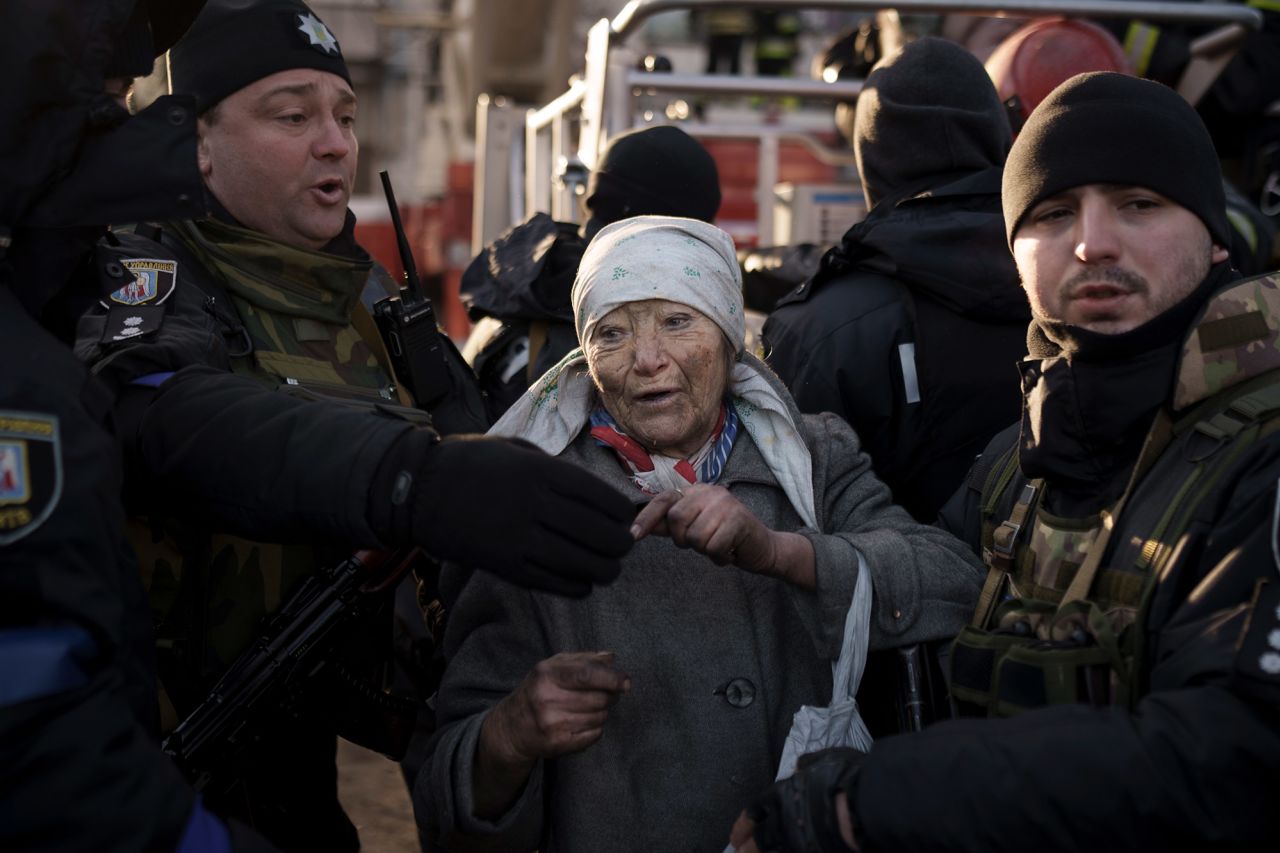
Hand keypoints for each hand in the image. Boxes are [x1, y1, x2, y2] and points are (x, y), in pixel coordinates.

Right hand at [403, 435, 634, 595]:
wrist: (418, 490)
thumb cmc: (471, 463)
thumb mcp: (515, 448)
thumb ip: (554, 467)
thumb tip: (592, 491)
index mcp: (542, 472)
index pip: (601, 498)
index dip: (622, 512)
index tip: (628, 518)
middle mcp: (535, 505)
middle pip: (599, 534)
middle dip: (621, 544)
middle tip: (623, 546)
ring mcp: (520, 539)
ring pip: (583, 564)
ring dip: (605, 570)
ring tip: (609, 568)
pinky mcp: (505, 566)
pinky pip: (554, 583)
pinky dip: (578, 586)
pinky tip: (584, 583)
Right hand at [473, 651, 628, 818]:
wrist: (511, 728)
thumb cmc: (538, 690)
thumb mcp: (553, 667)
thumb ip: (583, 660)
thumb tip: (611, 658)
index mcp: (547, 674)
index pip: (587, 675)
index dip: (611, 678)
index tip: (626, 682)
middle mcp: (547, 699)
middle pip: (598, 698)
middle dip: (610, 696)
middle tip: (607, 694)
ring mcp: (551, 724)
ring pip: (599, 717)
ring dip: (602, 712)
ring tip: (590, 708)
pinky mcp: (556, 745)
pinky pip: (593, 736)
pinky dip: (596, 729)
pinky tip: (583, 723)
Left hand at [631, 485, 814, 587]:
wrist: (762, 548)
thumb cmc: (724, 537)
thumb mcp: (694, 529)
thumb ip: (669, 525)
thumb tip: (638, 526)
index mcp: (696, 491)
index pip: (664, 500)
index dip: (646, 517)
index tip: (632, 535)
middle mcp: (710, 491)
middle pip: (676, 519)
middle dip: (684, 540)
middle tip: (703, 543)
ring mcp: (726, 503)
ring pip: (695, 537)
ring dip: (705, 550)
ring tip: (719, 545)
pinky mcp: (739, 519)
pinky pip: (713, 547)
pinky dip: (720, 557)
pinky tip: (730, 551)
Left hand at [727, 748, 863, 851]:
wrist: (865, 806)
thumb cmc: (846, 778)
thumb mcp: (826, 758)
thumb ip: (809, 763)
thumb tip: (799, 766)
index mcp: (784, 793)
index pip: (755, 808)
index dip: (745, 822)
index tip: (736, 833)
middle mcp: (785, 819)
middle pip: (759, 837)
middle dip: (746, 846)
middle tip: (738, 851)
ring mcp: (797, 841)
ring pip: (770, 852)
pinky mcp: (811, 852)